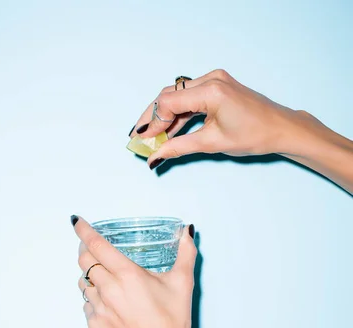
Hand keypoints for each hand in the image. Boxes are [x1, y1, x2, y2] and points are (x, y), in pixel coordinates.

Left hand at [72, 218, 196, 327]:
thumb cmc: (173, 321)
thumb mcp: (183, 283)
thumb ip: (186, 253)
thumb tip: (187, 233)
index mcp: (128, 275)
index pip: (97, 245)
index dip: (84, 231)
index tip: (78, 222)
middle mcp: (109, 289)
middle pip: (84, 261)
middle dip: (87, 251)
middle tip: (95, 249)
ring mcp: (99, 308)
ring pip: (83, 283)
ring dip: (91, 276)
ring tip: (107, 279)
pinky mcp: (95, 324)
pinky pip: (87, 304)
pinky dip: (94, 298)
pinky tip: (110, 302)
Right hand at [130, 69, 297, 167]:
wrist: (280, 128)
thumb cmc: (254, 134)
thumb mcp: (212, 143)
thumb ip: (180, 147)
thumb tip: (156, 156)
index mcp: (211, 90)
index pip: (169, 102)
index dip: (153, 122)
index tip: (143, 139)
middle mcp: (211, 79)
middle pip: (169, 95)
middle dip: (153, 117)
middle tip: (139, 136)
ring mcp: (215, 80)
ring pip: (178, 96)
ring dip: (165, 116)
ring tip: (152, 136)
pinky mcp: (218, 86)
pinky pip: (190, 97)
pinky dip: (179, 113)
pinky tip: (170, 130)